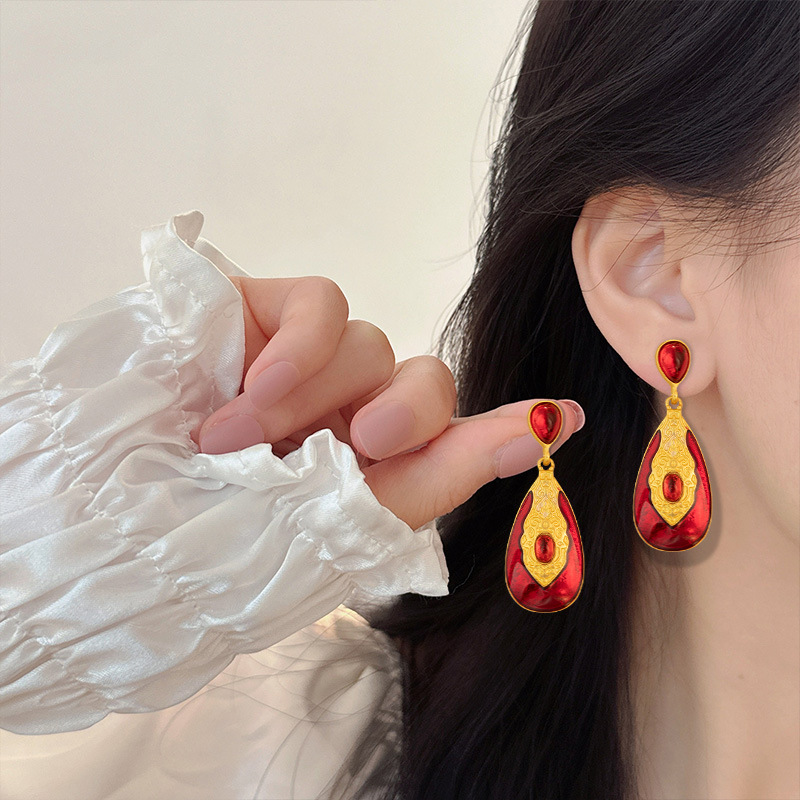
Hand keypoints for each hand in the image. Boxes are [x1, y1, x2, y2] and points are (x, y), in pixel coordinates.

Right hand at [194, 275, 584, 530]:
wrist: (114, 515)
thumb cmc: (223, 528)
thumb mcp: (344, 518)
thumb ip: (448, 473)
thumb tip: (549, 430)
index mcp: (368, 468)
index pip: (451, 437)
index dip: (505, 425)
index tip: (565, 419)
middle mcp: (345, 410)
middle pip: (423, 379)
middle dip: (408, 411)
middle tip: (367, 447)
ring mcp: (305, 359)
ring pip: (368, 342)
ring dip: (318, 395)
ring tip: (241, 443)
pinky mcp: (262, 310)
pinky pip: (323, 300)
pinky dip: (301, 349)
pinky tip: (252, 393)